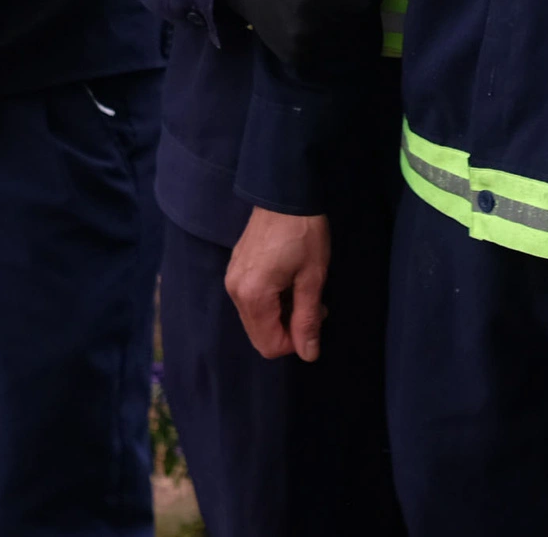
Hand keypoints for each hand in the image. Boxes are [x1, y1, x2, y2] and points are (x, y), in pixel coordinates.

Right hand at [218, 0, 394, 76]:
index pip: (366, 2)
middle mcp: (307, 27)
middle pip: (360, 25)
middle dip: (356, 11)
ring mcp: (301, 49)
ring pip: (350, 44)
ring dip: (348, 29)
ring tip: (327, 11)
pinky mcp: (297, 62)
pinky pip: (334, 56)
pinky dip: (335, 43)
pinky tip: (319, 27)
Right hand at [225, 208, 330, 361]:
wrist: (284, 192)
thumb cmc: (303, 234)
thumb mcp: (312, 277)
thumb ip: (307, 319)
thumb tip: (308, 355)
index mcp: (253, 297)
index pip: (269, 345)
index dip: (295, 343)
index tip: (315, 318)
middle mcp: (235, 292)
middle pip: (259, 335)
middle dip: (288, 329)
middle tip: (313, 304)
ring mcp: (232, 279)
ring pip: (256, 319)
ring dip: (281, 315)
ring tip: (303, 289)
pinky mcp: (235, 268)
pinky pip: (251, 300)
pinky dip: (271, 301)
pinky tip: (288, 280)